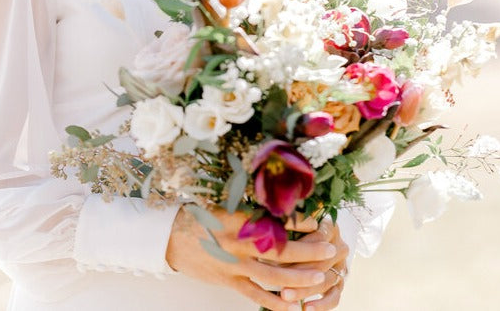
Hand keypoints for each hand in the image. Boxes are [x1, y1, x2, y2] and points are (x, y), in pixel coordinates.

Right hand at [165, 207, 347, 310]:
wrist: (169, 237)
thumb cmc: (197, 215)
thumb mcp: (221, 202)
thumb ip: (247, 205)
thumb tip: (276, 199)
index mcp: (238, 220)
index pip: (276, 222)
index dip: (299, 223)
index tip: (317, 220)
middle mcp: (238, 244)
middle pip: (280, 251)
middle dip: (309, 250)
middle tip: (330, 247)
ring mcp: (234, 265)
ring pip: (273, 276)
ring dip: (299, 278)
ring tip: (320, 276)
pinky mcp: (229, 281)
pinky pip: (256, 295)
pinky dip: (275, 302)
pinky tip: (293, 305)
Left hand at [278, 217, 348, 310]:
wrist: (310, 241)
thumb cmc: (294, 229)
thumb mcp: (292, 225)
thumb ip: (287, 228)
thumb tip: (269, 238)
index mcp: (330, 227)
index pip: (319, 237)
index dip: (301, 246)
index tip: (280, 253)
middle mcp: (338, 247)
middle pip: (320, 261)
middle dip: (298, 271)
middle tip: (278, 277)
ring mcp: (340, 267)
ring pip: (325, 281)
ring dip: (304, 289)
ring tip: (285, 294)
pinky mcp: (339, 284)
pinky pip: (334, 297)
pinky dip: (321, 304)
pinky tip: (306, 308)